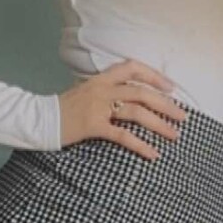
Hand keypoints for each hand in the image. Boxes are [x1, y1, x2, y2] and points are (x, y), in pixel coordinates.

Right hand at [58, 60, 189, 159]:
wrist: (39, 119)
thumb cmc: (63, 108)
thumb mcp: (84, 91)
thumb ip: (105, 90)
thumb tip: (126, 96)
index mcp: (101, 78)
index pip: (132, 68)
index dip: (155, 76)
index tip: (171, 87)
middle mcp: (102, 89)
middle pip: (142, 92)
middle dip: (166, 104)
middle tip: (183, 116)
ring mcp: (98, 107)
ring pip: (137, 112)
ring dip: (159, 124)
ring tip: (175, 135)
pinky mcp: (93, 126)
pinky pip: (123, 135)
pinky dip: (141, 145)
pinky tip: (153, 154)